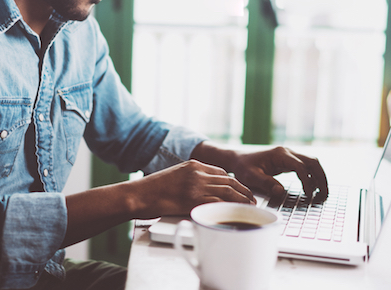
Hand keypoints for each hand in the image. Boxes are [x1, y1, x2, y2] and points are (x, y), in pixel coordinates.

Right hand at [132, 160, 254, 217]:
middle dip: (244, 191)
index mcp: (193, 164)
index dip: (234, 182)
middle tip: (252, 200)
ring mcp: (196, 185)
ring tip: (250, 207)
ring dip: (242, 200)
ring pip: (228, 191)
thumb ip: (190, 180)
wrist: (138, 195)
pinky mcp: (193, 199)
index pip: (221, 172)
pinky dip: (231, 208)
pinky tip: (237, 213)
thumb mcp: (174, 177)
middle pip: (229, 181)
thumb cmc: (152, 190)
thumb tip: (203, 192)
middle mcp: (197, 172)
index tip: (241, 190)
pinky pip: (218, 203)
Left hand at [191, 142, 328, 200]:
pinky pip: (305, 167)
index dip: (307, 181)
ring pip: (311, 163)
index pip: (300, 167)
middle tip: (325, 194)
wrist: (237, 159)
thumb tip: (281, 192)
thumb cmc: (243, 167)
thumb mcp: (251, 177)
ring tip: (323, 193)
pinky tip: (313, 188)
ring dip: (319, 176)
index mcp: (279, 154)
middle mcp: (287, 152)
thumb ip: (266, 183)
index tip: (309, 195)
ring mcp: (288, 156)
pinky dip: (312, 176)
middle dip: (321, 177)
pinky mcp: (288, 161)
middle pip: (312, 162)